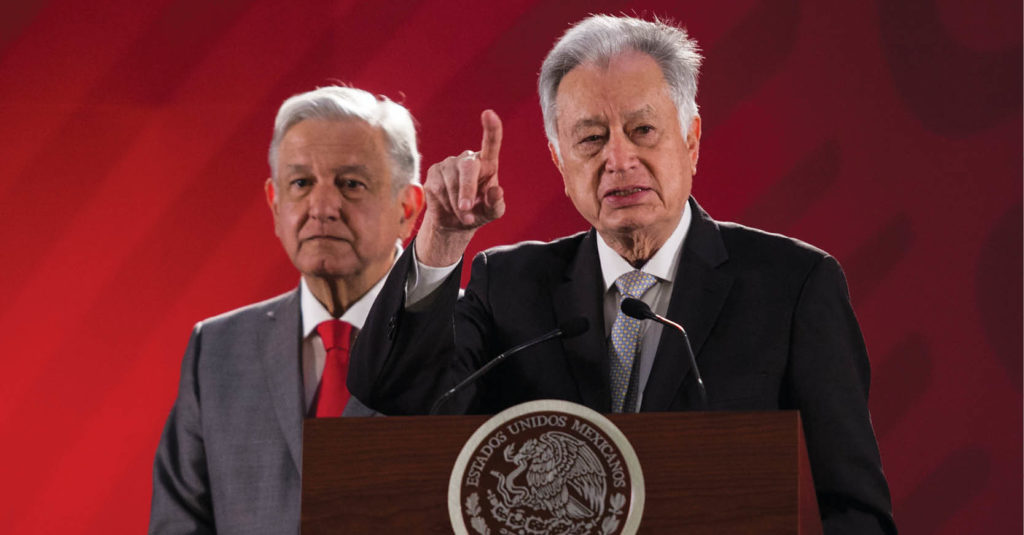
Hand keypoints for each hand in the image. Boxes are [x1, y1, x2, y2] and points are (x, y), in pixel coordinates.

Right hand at [417, 110, 504, 265]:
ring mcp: (448, 164)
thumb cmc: (478, 213)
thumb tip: (496, 190)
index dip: (491, 128)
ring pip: (451, 184)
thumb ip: (496, 203)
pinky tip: (449, 209)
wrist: (454, 223)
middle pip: (468, 168)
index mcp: (488, 163)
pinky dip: (444, 205)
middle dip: (467, 190)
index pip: (491, 142)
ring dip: (457, 206)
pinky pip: (437, 190)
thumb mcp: (492, 212)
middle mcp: (467, 158)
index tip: (489, 114)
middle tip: (467, 209)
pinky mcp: (433, 173)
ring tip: (464, 217)